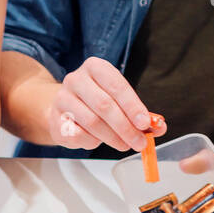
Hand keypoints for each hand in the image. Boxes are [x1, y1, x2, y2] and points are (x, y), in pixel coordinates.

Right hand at [48, 56, 166, 150]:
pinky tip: (99, 140)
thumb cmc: (96, 103)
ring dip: (112, 138)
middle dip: (125, 127)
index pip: (116, 85)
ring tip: (124, 145)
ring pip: (92, 122)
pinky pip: (78, 134)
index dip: (133, 106)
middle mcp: (76, 79)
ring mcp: (62, 98)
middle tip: (139, 142)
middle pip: (104, 105)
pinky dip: (93, 142)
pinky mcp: (55, 119)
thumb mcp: (119, 101)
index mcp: (95, 67)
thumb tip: (159, 126)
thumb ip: (139, 113)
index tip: (145, 123)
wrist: (64, 109)